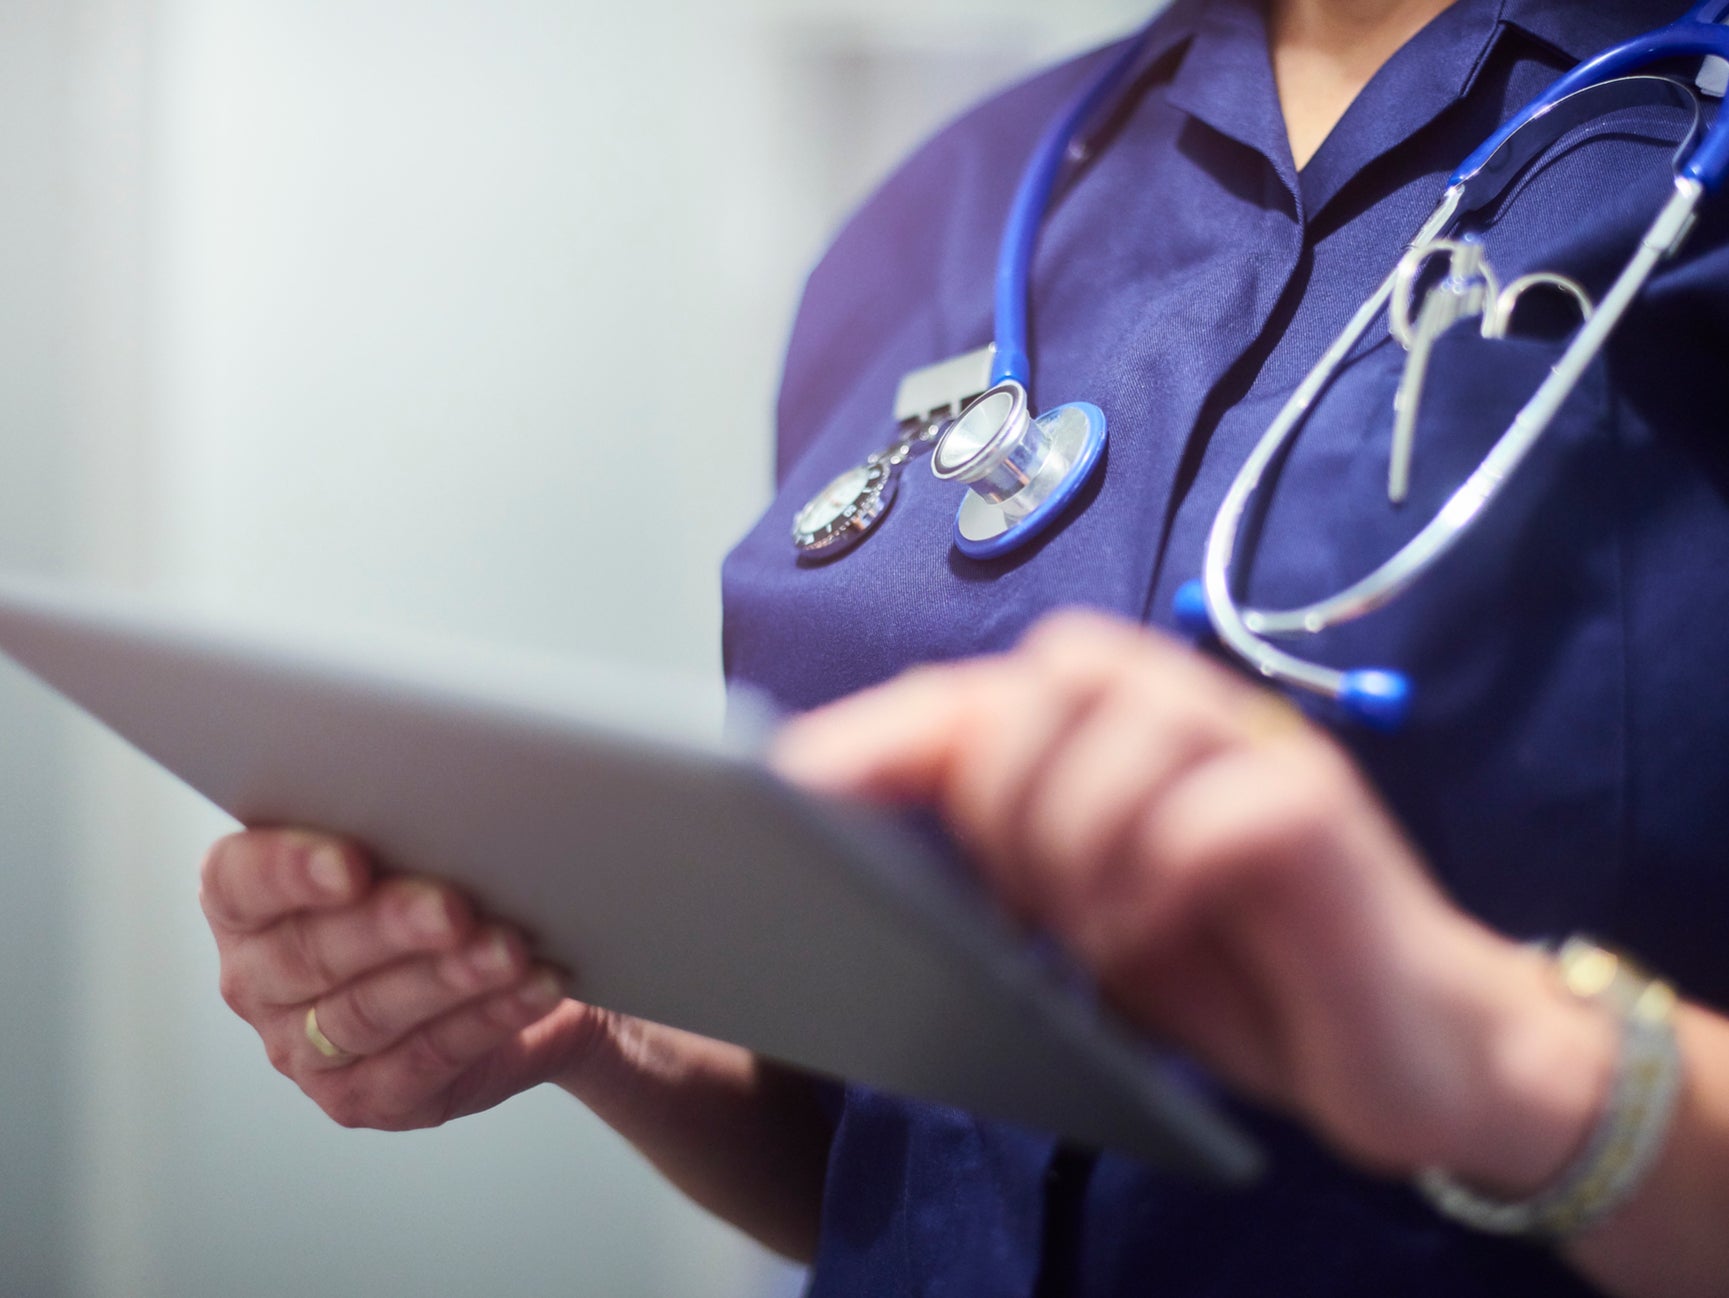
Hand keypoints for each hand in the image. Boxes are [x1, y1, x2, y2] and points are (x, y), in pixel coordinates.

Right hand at [200, 829, 606, 1129]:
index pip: (241, 883)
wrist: (514, 974)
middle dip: (388, 928)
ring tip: (508, 950)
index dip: (289, 871)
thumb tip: (441, 809)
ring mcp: (303, 1051)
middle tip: (452, 908)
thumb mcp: (409, 848)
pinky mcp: (363, 1100)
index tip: (350, 863)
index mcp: (246, 904)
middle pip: (310, 954)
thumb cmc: (444, 886)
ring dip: (446, 980)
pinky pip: (427, 1059)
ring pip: (369, 1014)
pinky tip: (530, 989)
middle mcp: (259, 981)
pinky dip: (487, 1019)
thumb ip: (396, 828)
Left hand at [772, 610, 1613, 1187]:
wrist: (1408, 1046)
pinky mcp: (1322, 816)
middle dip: (1002, 788)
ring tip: (1089, 928)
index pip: (976, 695)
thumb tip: (872, 847)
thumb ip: (1012, 857)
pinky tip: (1146, 939)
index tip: (785, 786)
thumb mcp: (1094, 913)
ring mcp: (1261, 752)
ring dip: (1075, 834)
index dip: (877, 734)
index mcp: (1122, 729)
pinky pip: (1214, 809)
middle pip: (1047, 674)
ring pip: (1124, 717)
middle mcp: (1189, 714)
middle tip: (1024, 898)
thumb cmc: (1236, 972)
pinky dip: (1155, 879)